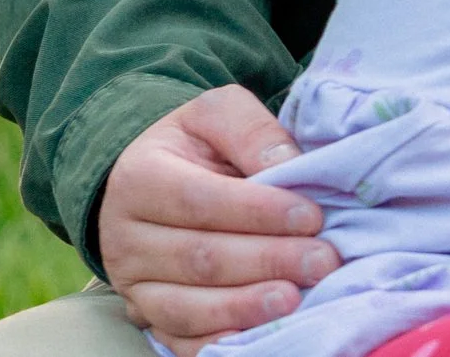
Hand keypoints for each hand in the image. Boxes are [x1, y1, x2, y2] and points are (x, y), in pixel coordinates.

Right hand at [100, 87, 338, 355]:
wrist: (145, 176)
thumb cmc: (194, 143)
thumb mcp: (216, 115)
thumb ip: (252, 131)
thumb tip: (290, 164)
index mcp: (141, 178)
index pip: (202, 201)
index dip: (258, 212)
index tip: (312, 216)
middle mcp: (126, 237)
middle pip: (199, 258)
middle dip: (266, 261)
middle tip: (323, 261)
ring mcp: (132, 282)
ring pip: (185, 305)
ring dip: (244, 306)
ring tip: (295, 300)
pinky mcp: (145, 313)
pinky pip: (177, 337)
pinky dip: (216, 340)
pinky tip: (258, 335)